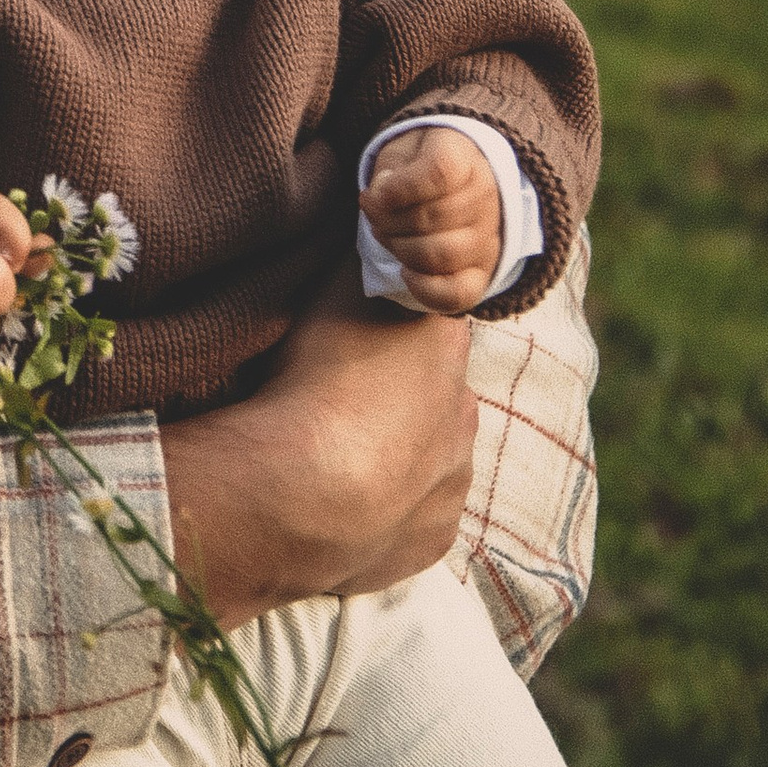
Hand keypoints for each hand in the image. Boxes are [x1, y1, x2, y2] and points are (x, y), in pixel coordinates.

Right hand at [158, 260, 476, 625]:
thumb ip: (356, 262)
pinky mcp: (435, 537)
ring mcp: (453, 480)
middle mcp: (465, 409)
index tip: (350, 335)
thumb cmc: (311, 379)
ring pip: (428, 453)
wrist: (303, 496)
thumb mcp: (328, 291)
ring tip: (332, 452)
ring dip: (394, 450)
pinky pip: (413, 513)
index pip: (427, 319)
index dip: (390, 324)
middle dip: (396, 392)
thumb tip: (370, 229)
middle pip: (433, 389)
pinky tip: (342, 499)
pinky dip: (387, 505)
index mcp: (443, 344)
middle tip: (335, 396)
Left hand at [360, 127, 501, 313]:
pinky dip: (426, 289)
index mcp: (464, 158)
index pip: (440, 172)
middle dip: (387, 219)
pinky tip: (406, 273)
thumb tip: (381, 199)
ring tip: (384, 235)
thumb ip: (390, 171)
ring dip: (400, 249)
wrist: (457, 180)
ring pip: (442, 256)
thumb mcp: (402, 150)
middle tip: (371, 212)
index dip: (400, 187)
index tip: (374, 193)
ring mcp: (488, 238)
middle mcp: (485, 198)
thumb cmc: (420, 164)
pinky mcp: (483, 272)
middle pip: (433, 218)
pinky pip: (460, 293)